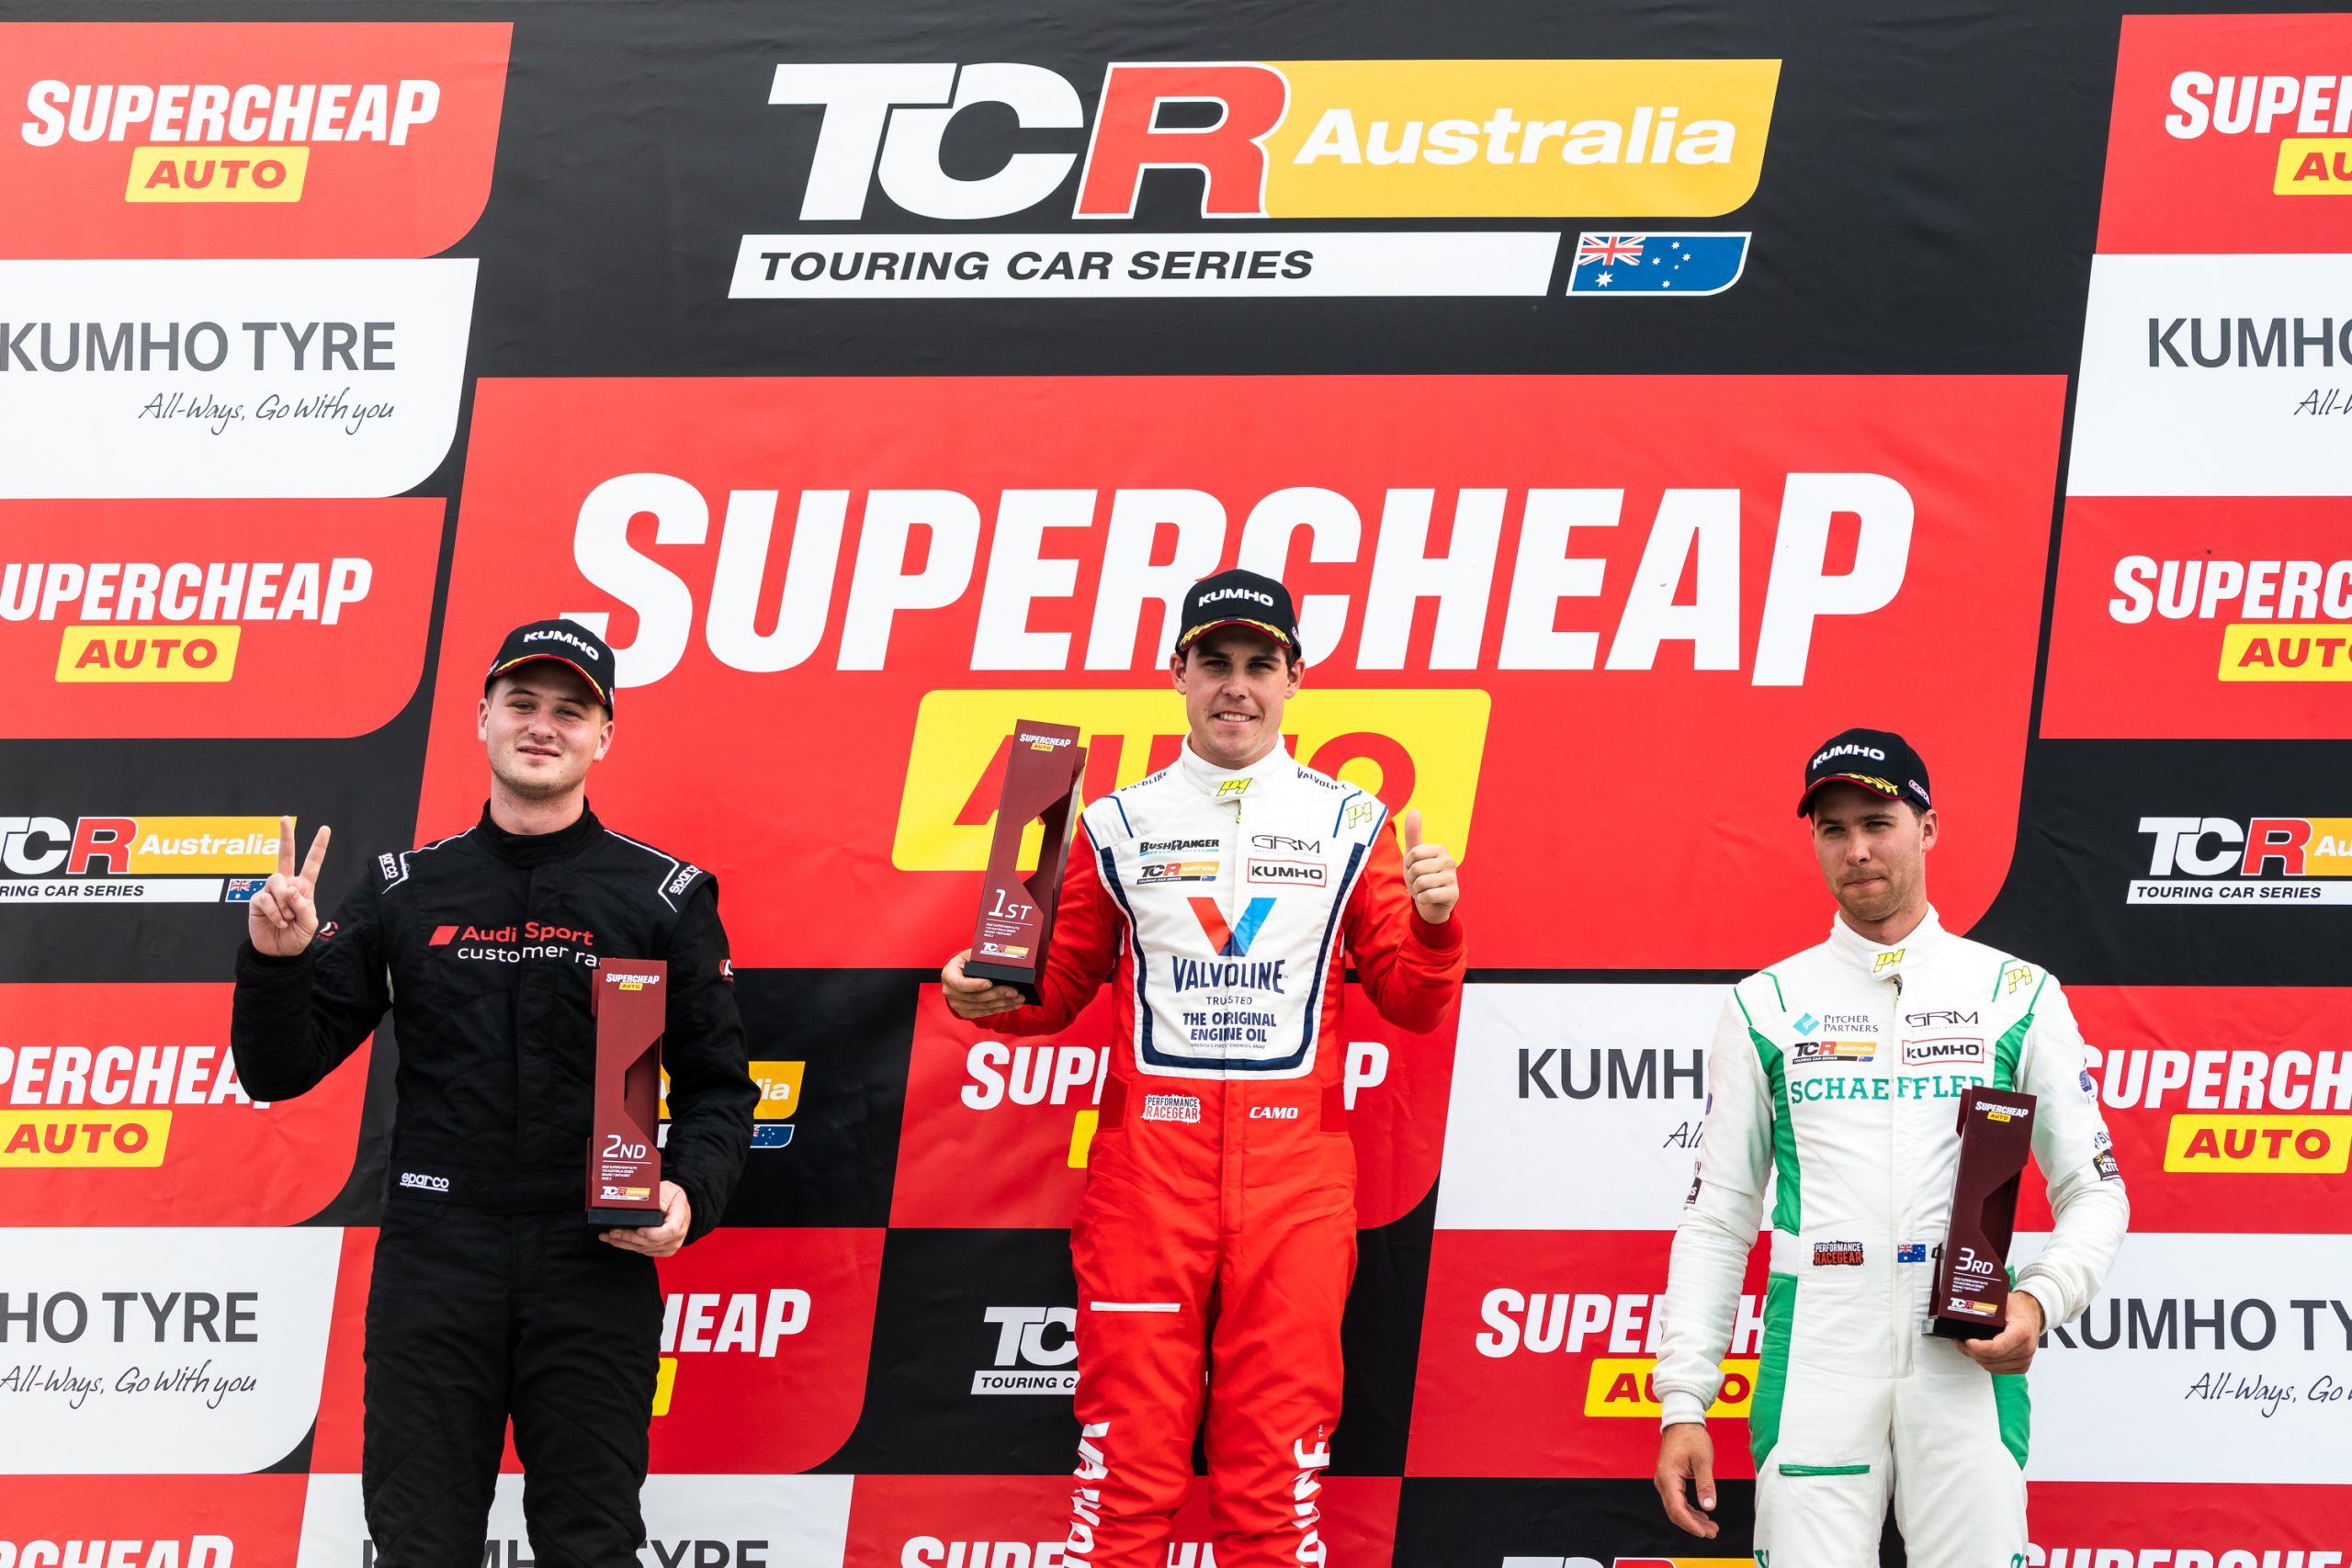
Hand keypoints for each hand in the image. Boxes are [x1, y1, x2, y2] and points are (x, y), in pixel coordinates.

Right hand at [248, 814, 330, 956]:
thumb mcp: (309, 923)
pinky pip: (265, 898)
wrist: (279, 952)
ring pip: (277, 880)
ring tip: (286, 917)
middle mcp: (287, 885)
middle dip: (285, 837)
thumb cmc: (296, 936)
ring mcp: (270, 891)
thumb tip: (291, 890)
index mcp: (304, 887)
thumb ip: (303, 906)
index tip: (325, 829)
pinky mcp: (257, 900)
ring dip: (284, 901)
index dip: (318, 847)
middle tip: (284, 818)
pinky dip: (275, 911)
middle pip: (285, 856)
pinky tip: (278, 921)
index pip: (312, 864)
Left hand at [599, 1180, 689, 1257]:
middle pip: (650, 1242)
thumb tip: (656, 1206)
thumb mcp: (671, 1191)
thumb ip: (663, 1197)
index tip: (638, 1229)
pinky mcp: (662, 1251)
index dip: (652, 1233)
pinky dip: (629, 1246)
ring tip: (608, 1236)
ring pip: (643, 1249)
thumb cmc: (675, 1199)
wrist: (681, 1209)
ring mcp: (669, 1246)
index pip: (669, 1231)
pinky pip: (643, 1251)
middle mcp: (676, 1237)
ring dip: (624, 1243)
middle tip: (612, 1232)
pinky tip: (618, 1241)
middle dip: (629, 1237)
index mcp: (679, 1221)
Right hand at [942, 948, 1026, 1019]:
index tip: (989, 983)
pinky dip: (1001, 1008)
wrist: (958, 976)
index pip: (960, 983)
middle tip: (1013, 991)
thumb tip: (1000, 956)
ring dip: (1003, 1003)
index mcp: (949, 975)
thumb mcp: (969, 955)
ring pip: (983, 1007)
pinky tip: (1013, 1004)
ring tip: (1018, 997)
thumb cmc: (966, 963)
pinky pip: (986, 1013)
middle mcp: (950, 992)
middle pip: (976, 997)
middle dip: (997, 994)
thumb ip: (980, 956)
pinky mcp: (967, 1013)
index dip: (975, 985)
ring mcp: (958, 1005)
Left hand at [1399, 809, 1457, 923]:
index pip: (1413, 854)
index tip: (1414, 868)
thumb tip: (1414, 810)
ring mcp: (1453, 878)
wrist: (1432, 902)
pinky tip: (1429, 898)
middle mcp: (1449, 861)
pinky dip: (1422, 899)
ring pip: (1421, 883)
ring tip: (1424, 889)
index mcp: (1440, 849)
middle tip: (1419, 881)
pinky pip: (1428, 895)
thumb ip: (1413, 833)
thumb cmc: (1422, 875)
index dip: (1408, 864)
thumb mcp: (1414, 854)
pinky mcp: (1453, 894)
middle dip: (1412, 878)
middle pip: (1417, 869)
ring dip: (1417, 890)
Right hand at [1655, 1421, 1719, 1537]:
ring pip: (1676, 1508)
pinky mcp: (1669, 1479)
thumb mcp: (1703, 1460)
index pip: (1677, 1509)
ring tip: (1711, 1526)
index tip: (1704, 1532)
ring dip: (1693, 1519)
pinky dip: (1689, 1509)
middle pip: (1675, 1512)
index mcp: (1668, 1477)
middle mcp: (1662, 1481)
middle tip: (1713, 1532)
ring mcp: (1664, 1481)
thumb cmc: (1691, 1436)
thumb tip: (1709, 1507)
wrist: (1681, 1421)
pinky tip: (1703, 1514)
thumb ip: (1706, 1484)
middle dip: (1693, 1525)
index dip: (1690, 1524)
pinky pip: (1677, 1500)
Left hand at [1957, 1287, 2043, 1374]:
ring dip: (1977, 1358)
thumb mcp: (2003, 1301)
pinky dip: (1987, 1363)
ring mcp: (2024, 1359)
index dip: (1978, 1347)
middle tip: (1960, 1342)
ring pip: (1993, 1366)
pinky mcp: (2022, 1366)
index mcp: (2021, 1332)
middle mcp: (2025, 1348)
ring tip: (1967, 1347)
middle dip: (1972, 1352)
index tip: (1967, 1341)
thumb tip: (1966, 1307)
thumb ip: (1987, 1306)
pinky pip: (1999, 1370)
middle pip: (1992, 1359)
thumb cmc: (2019, 1307)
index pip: (1997, 1348)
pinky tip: (1980, 1353)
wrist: (2033, 1313)